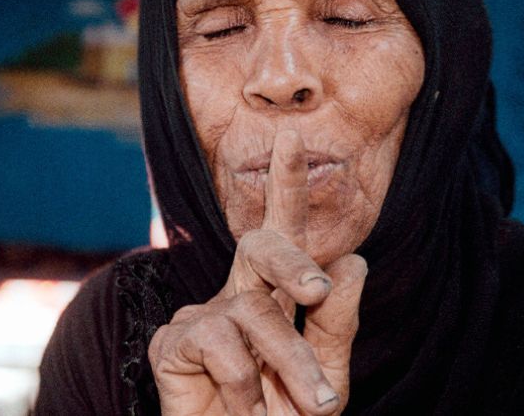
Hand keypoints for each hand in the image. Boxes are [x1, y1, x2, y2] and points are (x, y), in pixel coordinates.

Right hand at [148, 130, 366, 414]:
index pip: (281, 233)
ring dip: (291, 362)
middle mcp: (236, 298)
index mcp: (273, 298)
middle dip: (290, 262)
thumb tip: (353, 262)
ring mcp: (200, 317)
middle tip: (314, 291)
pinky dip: (243, 383)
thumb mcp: (326, 377)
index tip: (292, 135)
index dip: (286, 185)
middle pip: (260, 247)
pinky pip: (217, 344)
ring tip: (314, 405)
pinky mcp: (170, 345)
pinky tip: (242, 407)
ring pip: (253, 311)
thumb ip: (336, 325)